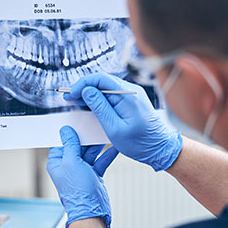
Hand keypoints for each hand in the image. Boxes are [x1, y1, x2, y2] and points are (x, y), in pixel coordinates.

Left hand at [47, 126, 117, 227]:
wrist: (92, 212)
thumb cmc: (78, 192)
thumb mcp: (72, 163)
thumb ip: (70, 145)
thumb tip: (66, 131)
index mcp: (57, 162)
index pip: (62, 142)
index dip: (70, 132)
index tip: (78, 122)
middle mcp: (68, 166)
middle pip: (78, 145)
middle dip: (87, 137)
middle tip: (95, 126)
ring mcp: (82, 170)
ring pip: (90, 152)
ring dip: (98, 144)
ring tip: (106, 133)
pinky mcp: (94, 174)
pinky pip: (100, 160)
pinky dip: (107, 154)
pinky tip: (115, 147)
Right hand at [64, 73, 182, 171]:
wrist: (160, 149)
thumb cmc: (140, 143)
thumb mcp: (114, 128)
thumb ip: (99, 107)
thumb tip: (86, 91)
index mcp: (127, 95)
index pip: (100, 79)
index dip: (82, 84)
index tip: (70, 94)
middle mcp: (130, 91)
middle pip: (101, 82)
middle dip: (83, 89)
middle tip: (68, 99)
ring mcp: (131, 96)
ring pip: (105, 89)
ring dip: (89, 94)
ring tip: (75, 103)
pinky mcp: (131, 102)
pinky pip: (111, 96)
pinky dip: (98, 100)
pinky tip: (89, 107)